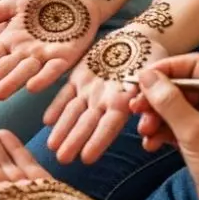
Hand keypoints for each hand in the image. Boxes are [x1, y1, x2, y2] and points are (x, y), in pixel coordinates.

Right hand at [0, 0, 99, 98]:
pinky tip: (33, 87)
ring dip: (12, 83)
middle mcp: (25, 52)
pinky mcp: (66, 57)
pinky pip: (53, 69)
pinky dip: (44, 78)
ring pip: (26, 71)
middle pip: (5, 67)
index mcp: (11, 40)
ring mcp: (44, 56)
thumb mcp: (12, 3)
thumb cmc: (43, 1)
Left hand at [43, 26, 169, 164]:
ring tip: (51, 147)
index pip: (109, 125)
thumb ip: (144, 90)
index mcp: (125, 100)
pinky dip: (57, 106)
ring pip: (74, 112)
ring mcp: (91, 89)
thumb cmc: (151, 56)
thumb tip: (138, 104)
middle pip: (88, 123)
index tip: (86, 159)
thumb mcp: (152, 72)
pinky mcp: (80, 77)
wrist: (139, 39)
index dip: (98, 141)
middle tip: (60, 159)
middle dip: (74, 140)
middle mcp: (105, 99)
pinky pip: (66, 93)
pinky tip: (46, 121)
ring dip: (63, 129)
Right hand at [128, 53, 198, 199]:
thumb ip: (168, 102)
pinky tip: (150, 144)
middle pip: (180, 86)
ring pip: (173, 106)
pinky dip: (161, 131)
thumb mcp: (193, 132)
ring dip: (155, 117)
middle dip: (156, 98)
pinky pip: (174, 124)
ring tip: (144, 132)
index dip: (167, 69)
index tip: (143, 80)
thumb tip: (146, 76)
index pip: (194, 64)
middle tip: (134, 108)